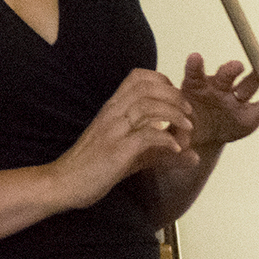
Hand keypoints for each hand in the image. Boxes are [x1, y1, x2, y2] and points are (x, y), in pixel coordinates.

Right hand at [48, 68, 196, 210]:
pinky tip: (176, 148)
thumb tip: (194, 155)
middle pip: (146, 87)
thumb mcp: (131, 154)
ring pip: (148, 106)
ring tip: (187, 129)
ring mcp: (113, 130)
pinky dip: (166, 139)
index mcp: (113, 107)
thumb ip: (161, 152)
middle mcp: (112, 112)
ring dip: (174, 114)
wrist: (64, 182)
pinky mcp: (116, 150)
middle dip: (174, 96)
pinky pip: (146, 135)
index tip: (176, 99)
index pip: (138, 77)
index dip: (163, 82)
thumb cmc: (94, 166)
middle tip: (189, 112)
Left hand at [178, 53, 258, 150]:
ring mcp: (235, 98)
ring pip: (247, 86)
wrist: (201, 134)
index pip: (194, 73)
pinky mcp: (251, 112)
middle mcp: (217, 87)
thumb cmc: (185, 125)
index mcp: (195, 87)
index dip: (195, 65)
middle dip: (230, 70)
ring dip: (256, 79)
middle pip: (225, 75)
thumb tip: (176, 148)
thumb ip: (177, 137)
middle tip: (236, 66)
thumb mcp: (176, 132)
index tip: (196, 57)